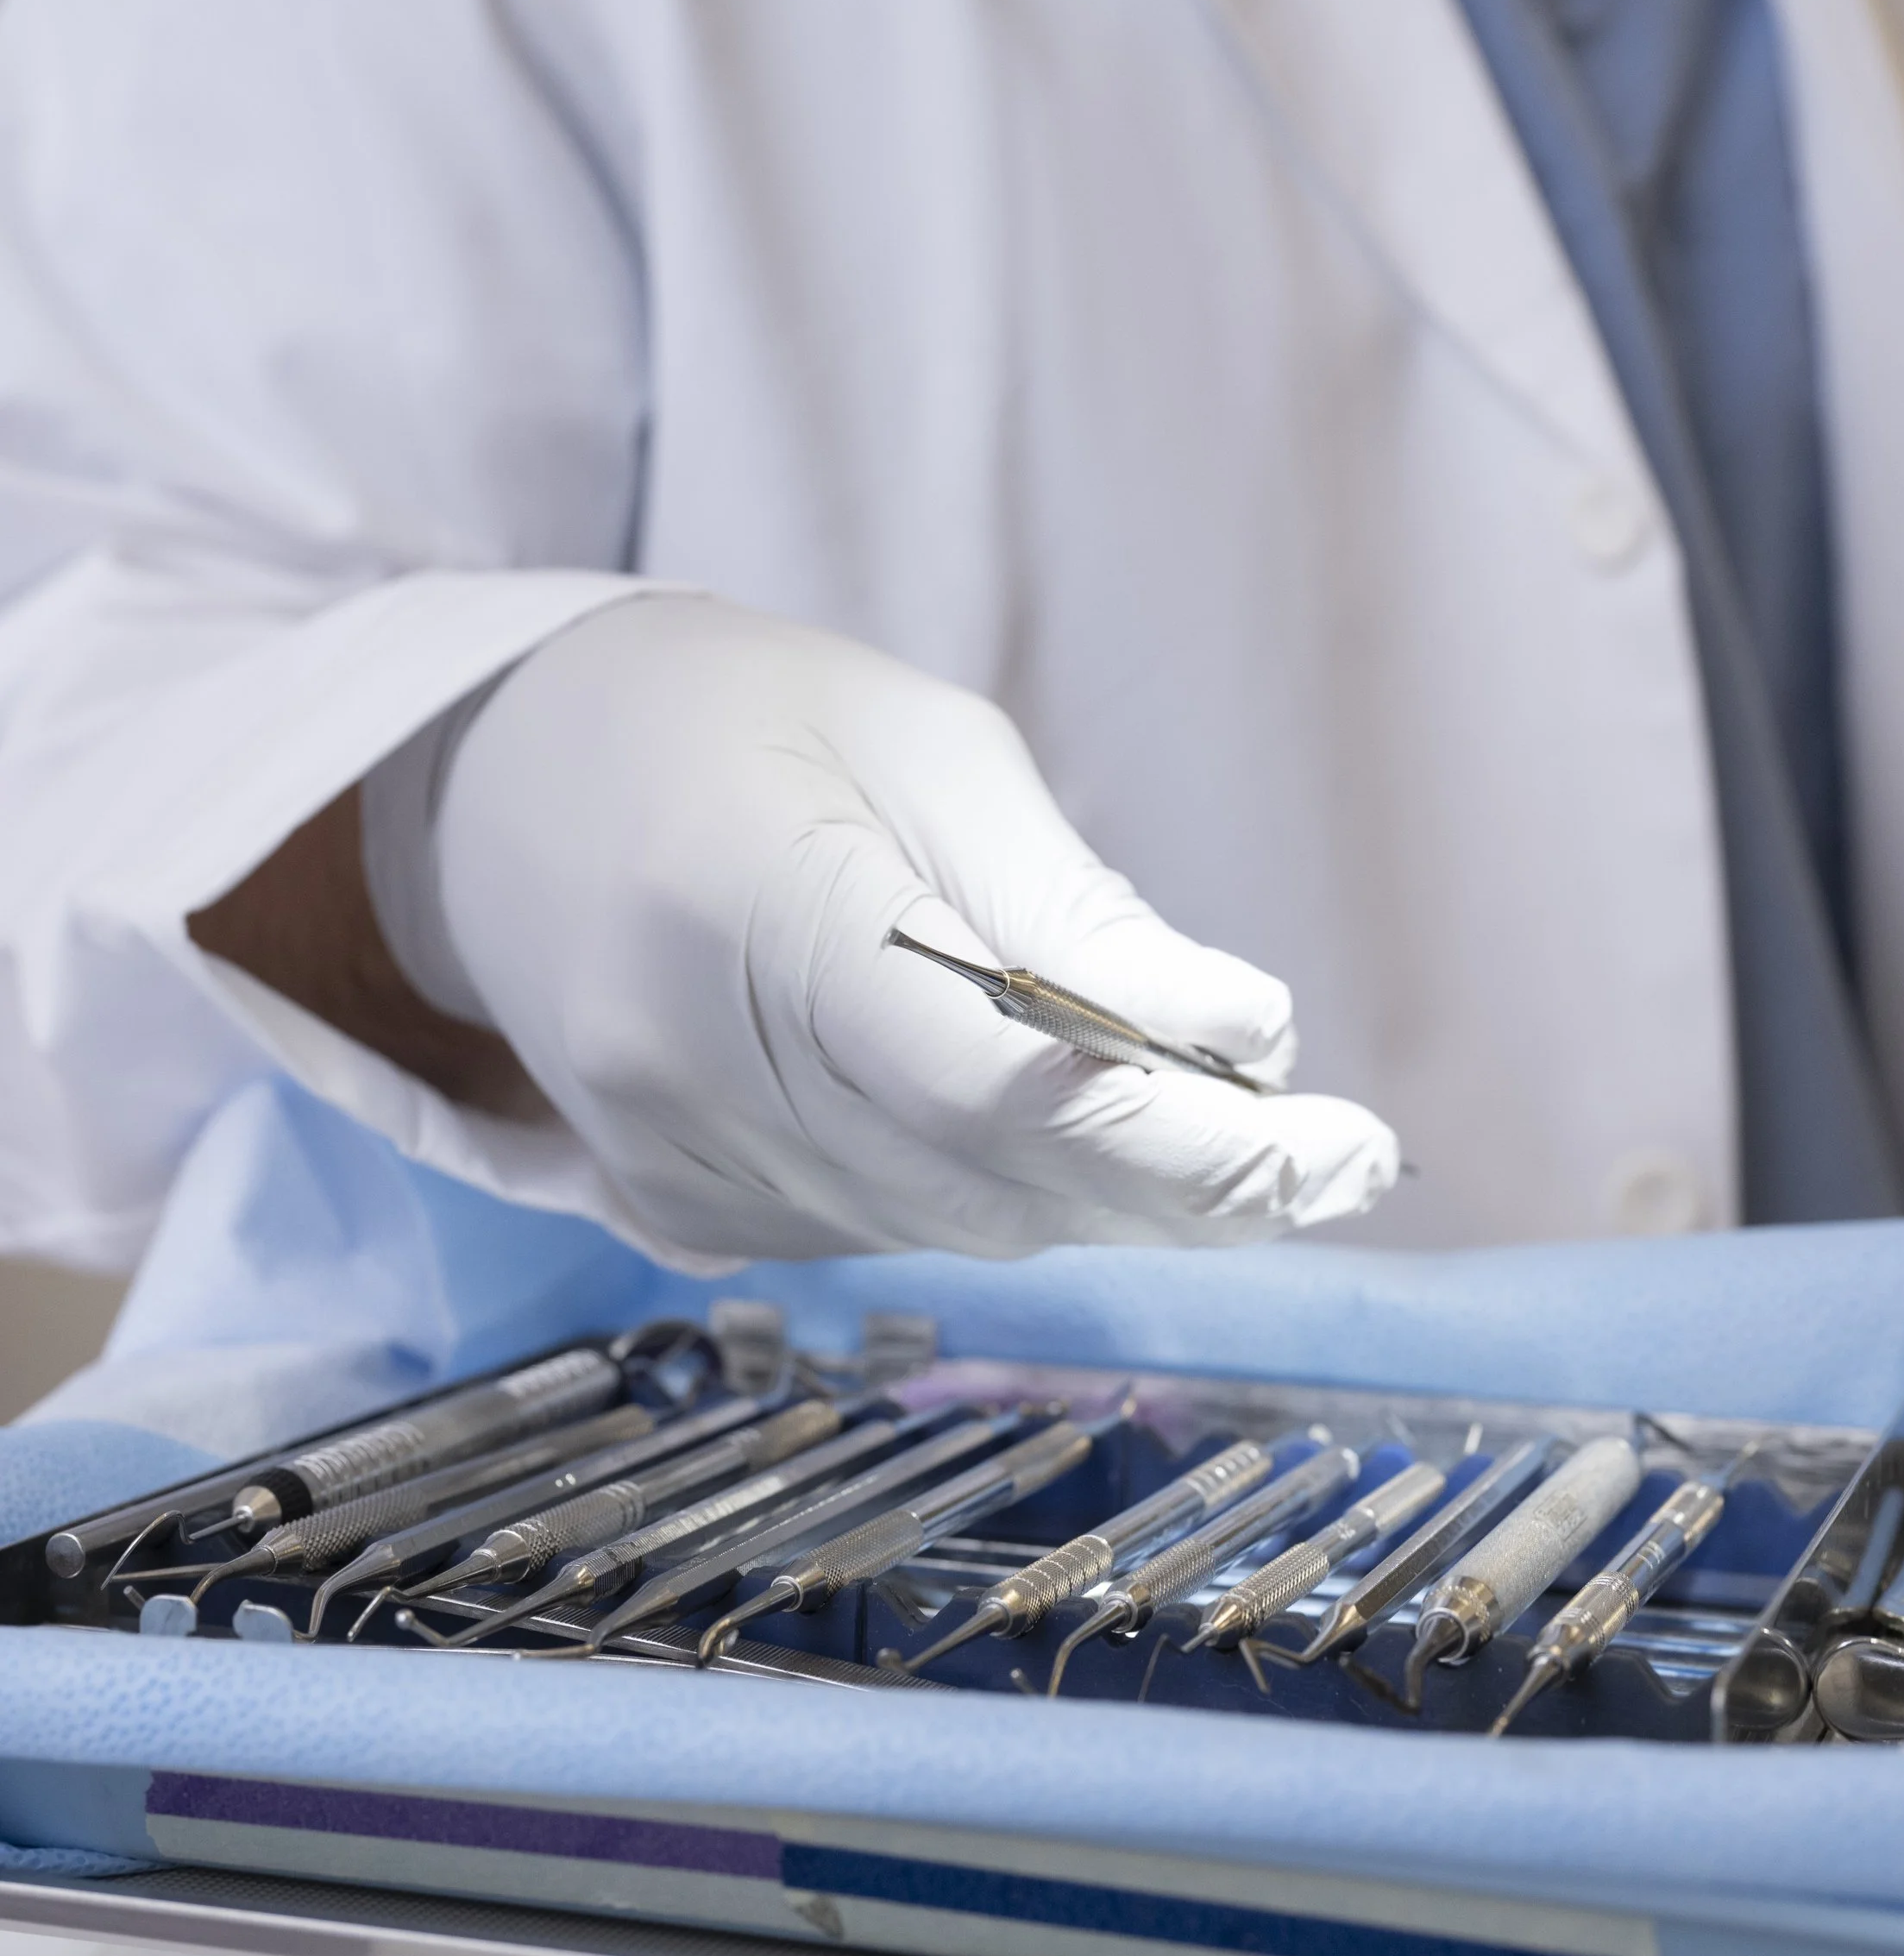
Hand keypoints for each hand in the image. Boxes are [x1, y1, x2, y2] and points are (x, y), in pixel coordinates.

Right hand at [393, 595, 1399, 1262]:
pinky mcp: (681, 1210)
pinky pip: (893, 1232)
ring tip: (1255, 1151)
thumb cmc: (738, 723)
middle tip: (1344, 1160)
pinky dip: (1007, 1198)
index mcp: (746, 911)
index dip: (1168, 1139)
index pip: (987, 1081)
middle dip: (1189, 1187)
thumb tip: (1246, 1033)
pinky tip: (1080, 1146)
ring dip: (1116, 1203)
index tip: (1323, 1147)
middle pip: (989, 1183)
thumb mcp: (927, 750)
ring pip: (958, 1228)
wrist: (508, 785)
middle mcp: (688, 1067)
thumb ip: (1073, 911)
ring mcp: (672, 1159)